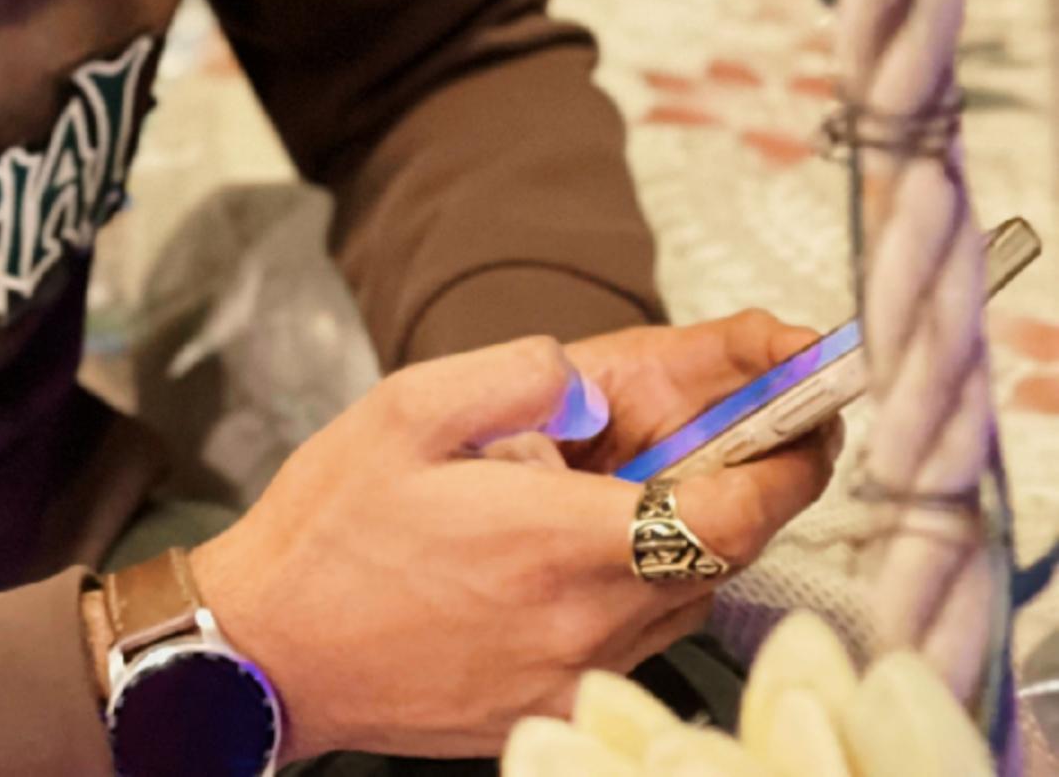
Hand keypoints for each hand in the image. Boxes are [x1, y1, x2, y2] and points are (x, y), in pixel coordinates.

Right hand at [190, 331, 835, 762]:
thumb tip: (586, 377)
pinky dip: (644, 582)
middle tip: (748, 427)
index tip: (810, 419)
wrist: (269, 651)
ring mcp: (573, 676)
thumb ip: (513, 374)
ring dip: (696, 535)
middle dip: (750, 486)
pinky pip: (639, 638)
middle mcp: (585, 621)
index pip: (727, 514)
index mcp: (557, 540)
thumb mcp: (408, 408)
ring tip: (651, 476)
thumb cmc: (331, 528)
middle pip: (723, 556)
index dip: (790, 465)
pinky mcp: (553, 706)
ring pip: (687, 598)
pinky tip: (589, 543)